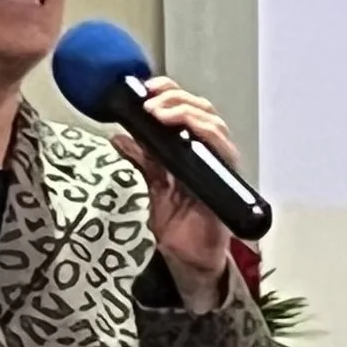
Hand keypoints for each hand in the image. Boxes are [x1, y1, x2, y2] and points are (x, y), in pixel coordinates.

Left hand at [116, 80, 246, 310]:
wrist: (188, 258)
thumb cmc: (178, 226)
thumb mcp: (152, 186)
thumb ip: (141, 161)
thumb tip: (119, 137)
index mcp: (191, 150)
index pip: (186, 108)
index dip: (169, 92)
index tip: (145, 87)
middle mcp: (208, 153)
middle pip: (201, 108)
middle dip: (175, 98)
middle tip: (150, 101)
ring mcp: (219, 165)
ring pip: (213, 122)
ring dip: (185, 110)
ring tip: (159, 112)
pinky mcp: (226, 179)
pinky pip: (222, 148)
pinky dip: (204, 133)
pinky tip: (184, 129)